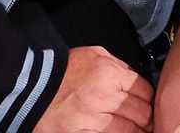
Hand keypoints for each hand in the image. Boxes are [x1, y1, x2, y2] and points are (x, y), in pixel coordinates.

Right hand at [36, 45, 153, 132]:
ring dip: (137, 131)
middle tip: (148, 122)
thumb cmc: (62, 70)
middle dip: (146, 118)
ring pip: (130, 130)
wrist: (30, 87)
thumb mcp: (94, 55)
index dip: (149, 99)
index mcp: (110, 74)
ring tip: (139, 131)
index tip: (149, 104)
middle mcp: (105, 97)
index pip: (145, 90)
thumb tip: (133, 78)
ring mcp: (93, 119)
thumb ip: (117, 65)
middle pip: (142, 112)